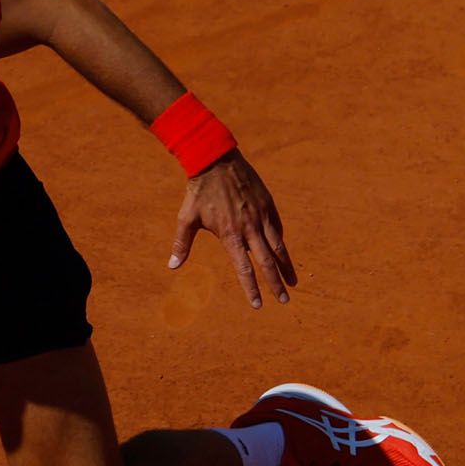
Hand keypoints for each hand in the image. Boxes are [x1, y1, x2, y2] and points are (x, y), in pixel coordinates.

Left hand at [168, 151, 297, 308]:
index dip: (251, 288)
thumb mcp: (186, 219)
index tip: (258, 305)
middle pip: (267, 262)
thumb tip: (172, 266)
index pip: (244, 269)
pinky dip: (280, 242)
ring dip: (286, 266)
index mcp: (230, 235)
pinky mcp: (268, 204)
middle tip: (284, 300)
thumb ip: (181, 244)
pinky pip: (277, 228)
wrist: (215, 160)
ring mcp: (261, 215)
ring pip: (278, 246)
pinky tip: (282, 253)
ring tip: (292, 281)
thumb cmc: (198, 192)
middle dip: (275, 283)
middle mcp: (249, 228)